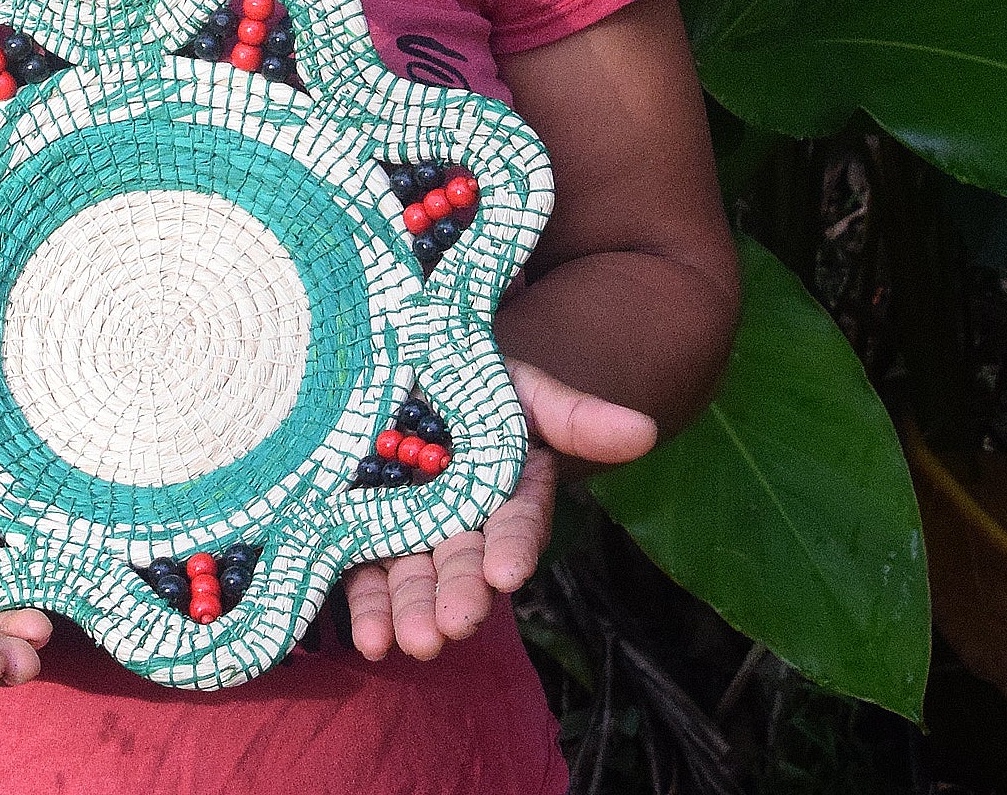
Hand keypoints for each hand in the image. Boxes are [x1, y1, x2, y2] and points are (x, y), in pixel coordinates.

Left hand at [342, 361, 655, 660]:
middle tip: (454, 623)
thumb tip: (644, 431)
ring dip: (412, 613)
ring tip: (410, 642)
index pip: (515, 526)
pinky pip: (365, 573)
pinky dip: (368, 606)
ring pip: (415, 579)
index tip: (506, 571)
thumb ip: (575, 416)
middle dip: (461, 595)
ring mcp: (410, 531)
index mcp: (507, 493)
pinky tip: (370, 639)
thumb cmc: (475, 377)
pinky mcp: (362, 531)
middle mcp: (462, 522)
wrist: (407, 363)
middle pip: (464, 563)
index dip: (512, 547)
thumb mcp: (523, 387)